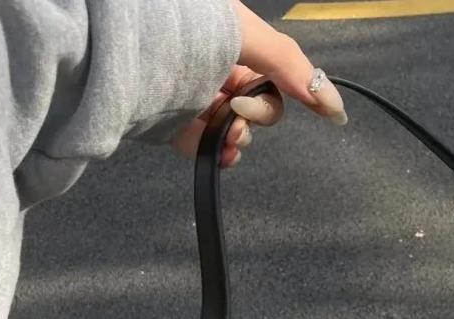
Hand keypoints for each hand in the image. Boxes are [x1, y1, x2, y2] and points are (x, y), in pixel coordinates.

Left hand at [174, 0, 346, 167]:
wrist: (118, 47)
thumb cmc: (182, 27)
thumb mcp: (245, 35)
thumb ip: (292, 67)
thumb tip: (335, 109)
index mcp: (231, 38)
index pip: (275, 73)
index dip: (289, 91)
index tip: (309, 111)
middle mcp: (214, 66)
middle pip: (257, 104)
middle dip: (256, 115)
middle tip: (237, 111)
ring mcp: (192, 98)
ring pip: (233, 128)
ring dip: (239, 138)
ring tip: (227, 136)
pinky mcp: (170, 124)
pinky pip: (205, 146)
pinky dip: (218, 154)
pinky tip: (223, 156)